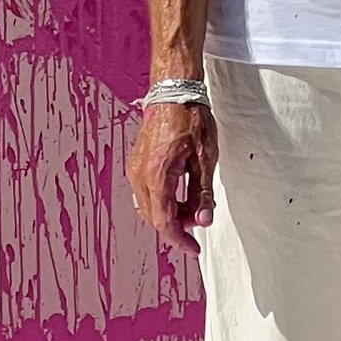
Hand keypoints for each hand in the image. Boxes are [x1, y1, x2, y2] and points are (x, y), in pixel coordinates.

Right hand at [126, 99, 217, 250]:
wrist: (173, 92)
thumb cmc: (191, 119)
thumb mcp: (205, 158)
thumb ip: (202, 193)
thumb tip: (203, 221)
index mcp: (157, 174)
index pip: (164, 221)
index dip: (179, 239)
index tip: (194, 249)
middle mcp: (139, 175)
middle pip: (154, 217)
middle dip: (176, 227)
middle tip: (199, 222)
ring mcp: (134, 169)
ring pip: (148, 207)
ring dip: (169, 214)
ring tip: (193, 207)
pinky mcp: (135, 164)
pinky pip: (145, 194)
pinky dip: (162, 201)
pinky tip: (180, 196)